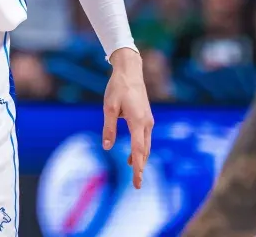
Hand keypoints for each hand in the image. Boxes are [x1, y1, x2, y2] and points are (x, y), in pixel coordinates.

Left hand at [102, 47, 154, 188]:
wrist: (130, 71)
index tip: (137, 180)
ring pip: (146, 145)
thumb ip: (109, 128)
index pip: (139, 149)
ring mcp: (148, 120)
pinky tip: (133, 155)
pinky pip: (145, 138)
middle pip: (145, 150)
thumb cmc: (118, 88)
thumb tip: (108, 147)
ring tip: (135, 172)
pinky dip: (141, 148)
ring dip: (141, 158)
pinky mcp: (146, 117)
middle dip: (141, 167)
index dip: (138, 167)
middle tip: (137, 185)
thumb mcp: (109, 108)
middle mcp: (146, 123)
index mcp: (138, 121)